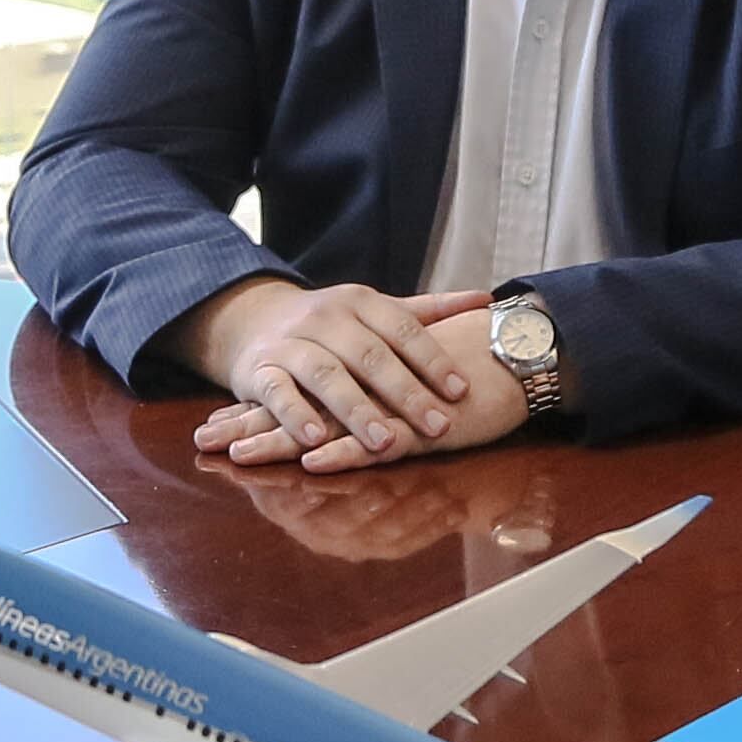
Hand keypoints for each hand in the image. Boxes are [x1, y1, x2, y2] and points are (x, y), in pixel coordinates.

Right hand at [178, 277, 492, 457]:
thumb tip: (489, 300)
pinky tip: (315, 440)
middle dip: (404, 392)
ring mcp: (289, 343)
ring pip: (324, 373)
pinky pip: (277, 393)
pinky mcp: (259, 370)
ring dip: (354, 408)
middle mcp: (324, 317)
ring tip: (382, 442)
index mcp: (359, 302)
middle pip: (368, 354)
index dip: (432, 359)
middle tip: (438, 426)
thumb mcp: (375, 312)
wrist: (251, 319)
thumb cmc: (330, 325)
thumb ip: (429, 311)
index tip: (461, 390)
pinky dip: (294, 415)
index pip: (402, 328)